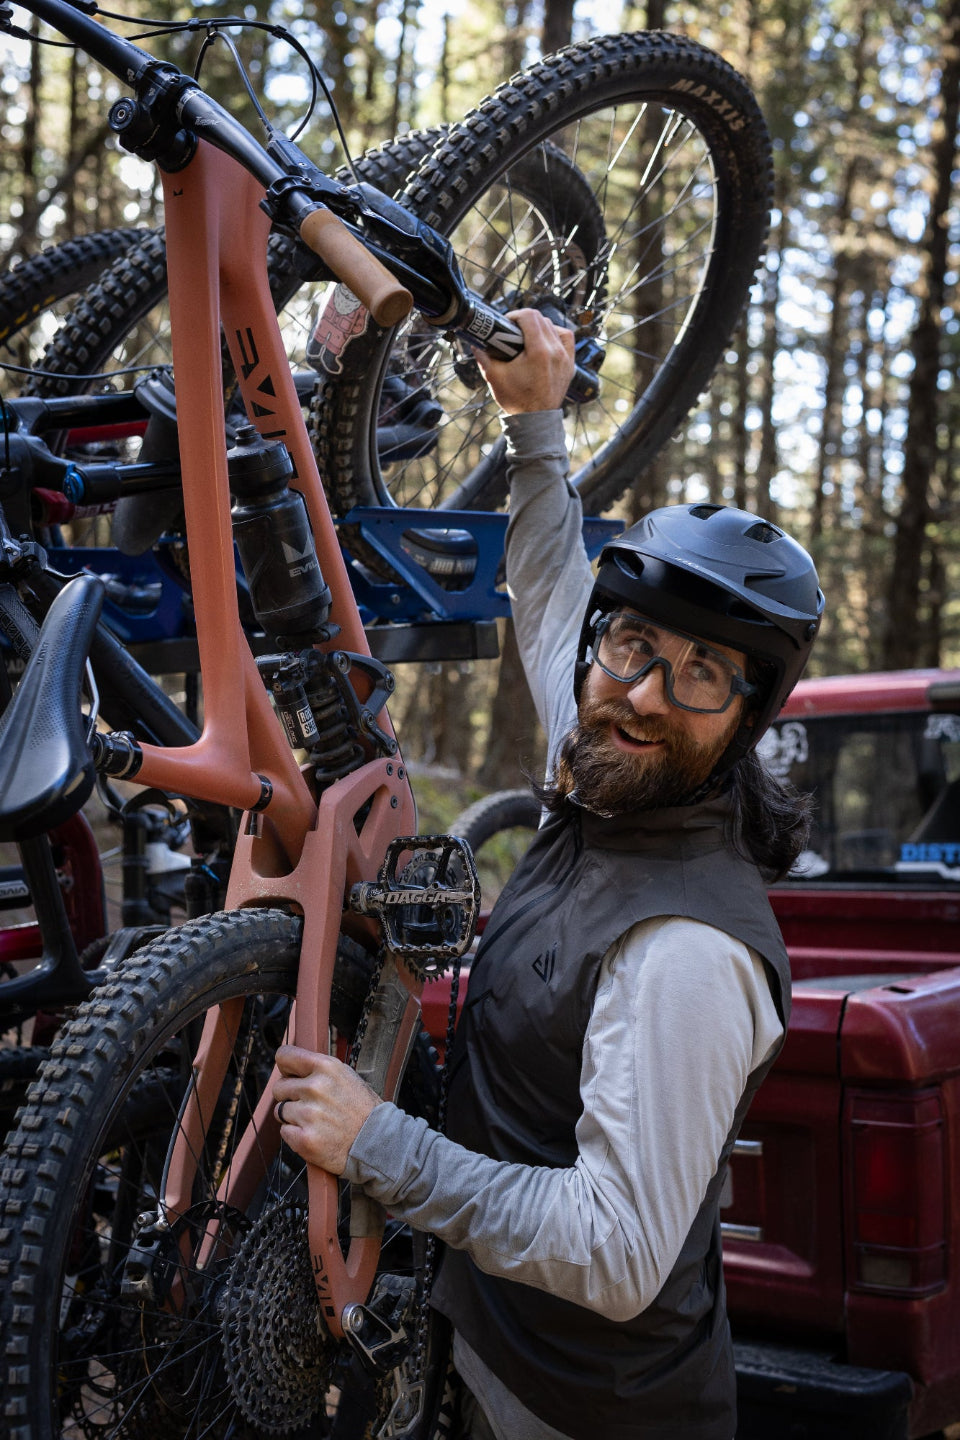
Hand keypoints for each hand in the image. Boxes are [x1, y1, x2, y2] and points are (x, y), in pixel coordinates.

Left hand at [273, 1044, 380, 1174]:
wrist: (378, 1142)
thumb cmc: (362, 1109)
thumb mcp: (345, 1076)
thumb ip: (318, 1069)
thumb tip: (290, 1066)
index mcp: (326, 1067)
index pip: (284, 1056)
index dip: (286, 1068)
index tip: (291, 1075)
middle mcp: (315, 1088)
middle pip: (279, 1087)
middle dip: (290, 1096)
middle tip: (311, 1105)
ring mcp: (309, 1114)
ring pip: (280, 1111)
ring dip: (293, 1117)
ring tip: (317, 1121)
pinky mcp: (304, 1139)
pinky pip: (284, 1132)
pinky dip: (296, 1135)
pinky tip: (315, 1134)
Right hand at [476, 308, 575, 414]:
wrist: (536, 420)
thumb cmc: (516, 401)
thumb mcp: (494, 377)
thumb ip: (483, 357)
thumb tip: (475, 343)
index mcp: (538, 351)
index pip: (529, 316)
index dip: (514, 315)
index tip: (506, 324)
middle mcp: (555, 351)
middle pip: (541, 319)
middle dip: (524, 320)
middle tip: (512, 331)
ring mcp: (566, 357)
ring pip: (553, 326)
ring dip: (539, 326)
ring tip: (527, 337)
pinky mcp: (570, 363)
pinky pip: (566, 338)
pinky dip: (555, 334)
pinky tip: (545, 340)